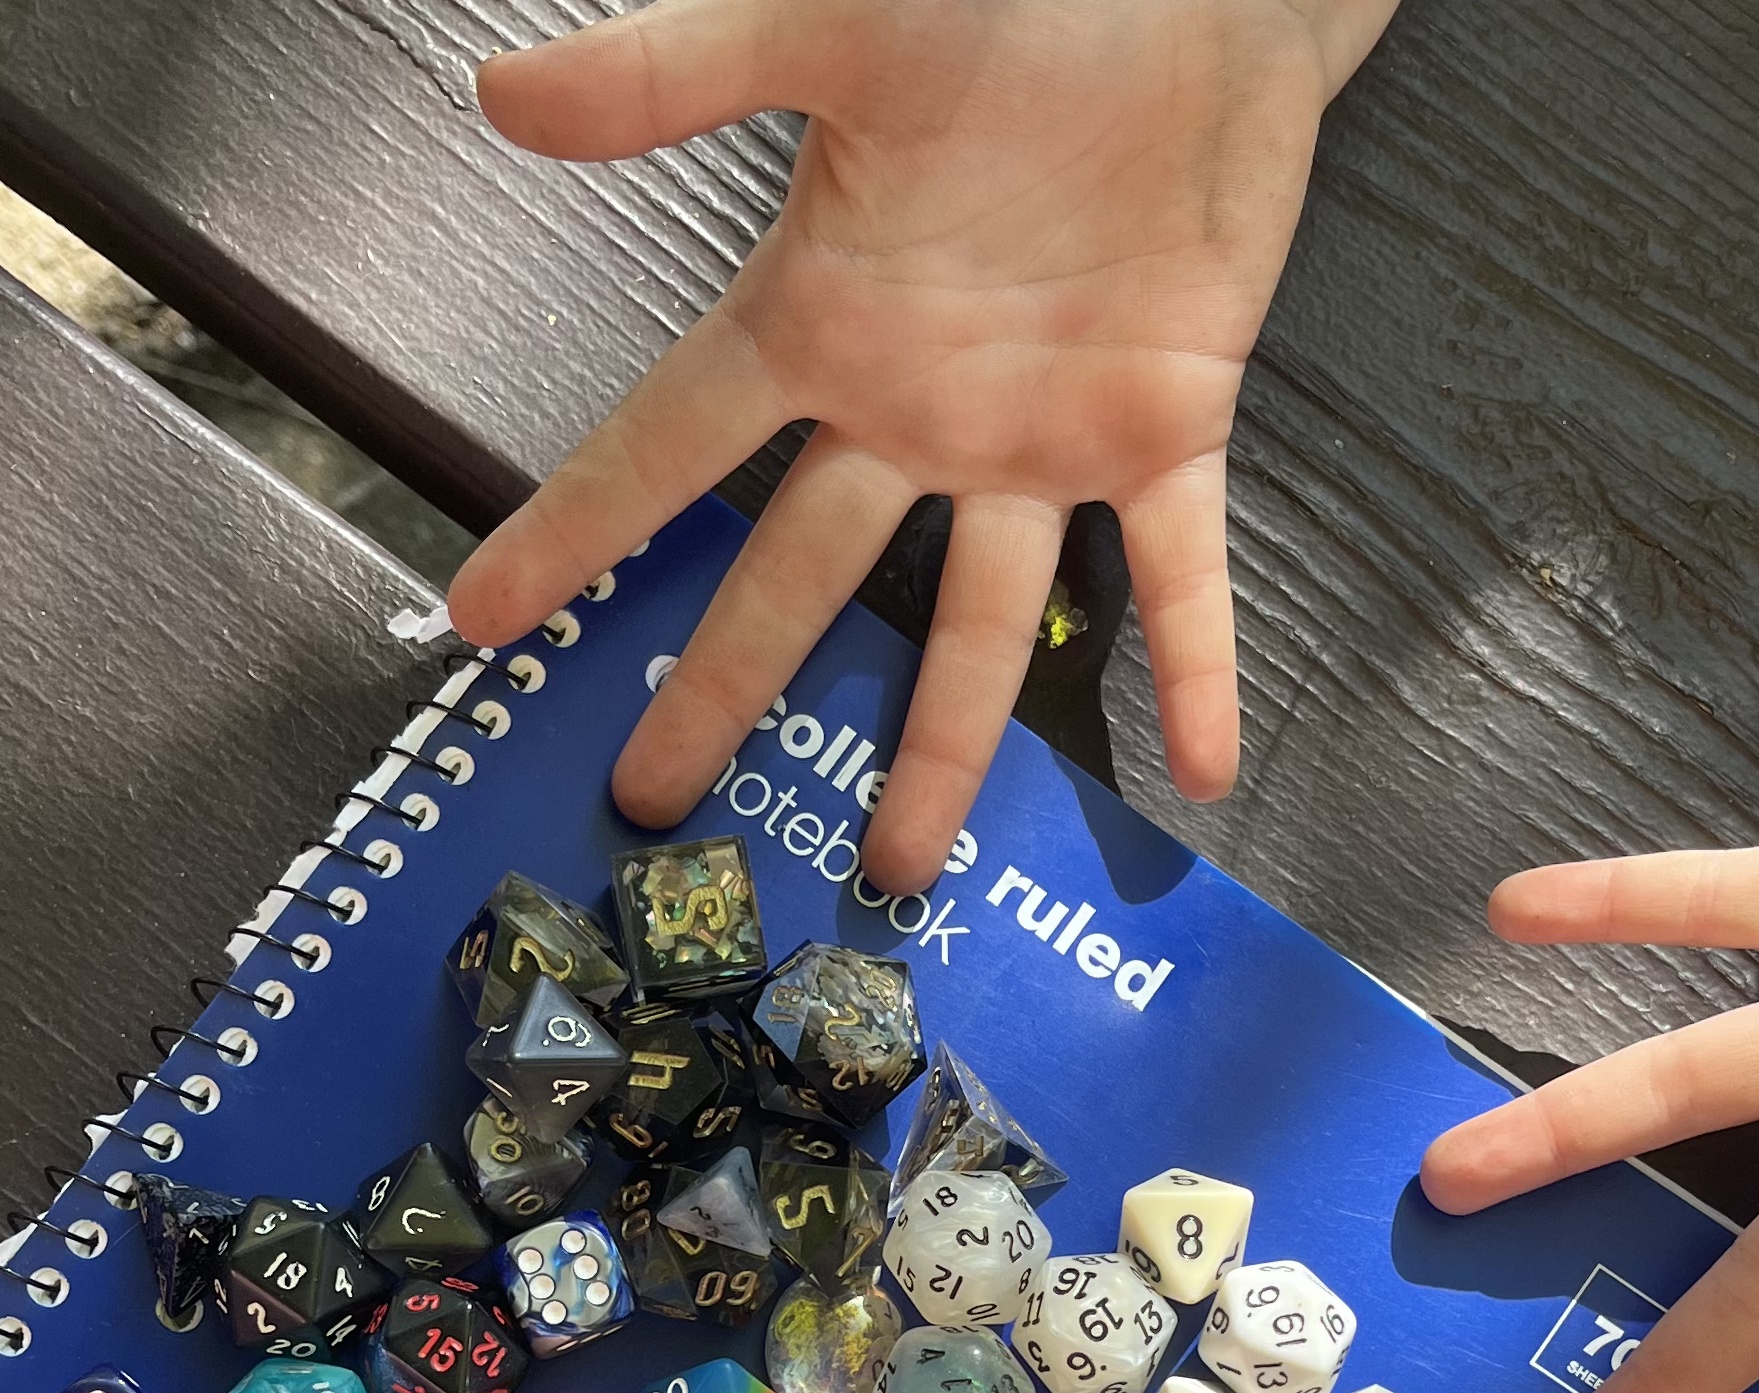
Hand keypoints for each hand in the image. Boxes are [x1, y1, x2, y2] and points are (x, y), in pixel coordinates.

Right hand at [448, 0, 1389, 891]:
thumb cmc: (1005, 7)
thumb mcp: (832, 31)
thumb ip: (679, 74)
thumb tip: (503, 101)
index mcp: (818, 325)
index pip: (667, 450)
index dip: (574, 533)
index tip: (482, 622)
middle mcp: (911, 415)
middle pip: (801, 579)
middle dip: (729, 689)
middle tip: (657, 805)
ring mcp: (1034, 443)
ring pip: (979, 625)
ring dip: (946, 749)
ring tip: (901, 867)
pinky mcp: (1162, 434)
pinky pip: (1180, 578)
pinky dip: (1195, 668)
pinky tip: (1201, 771)